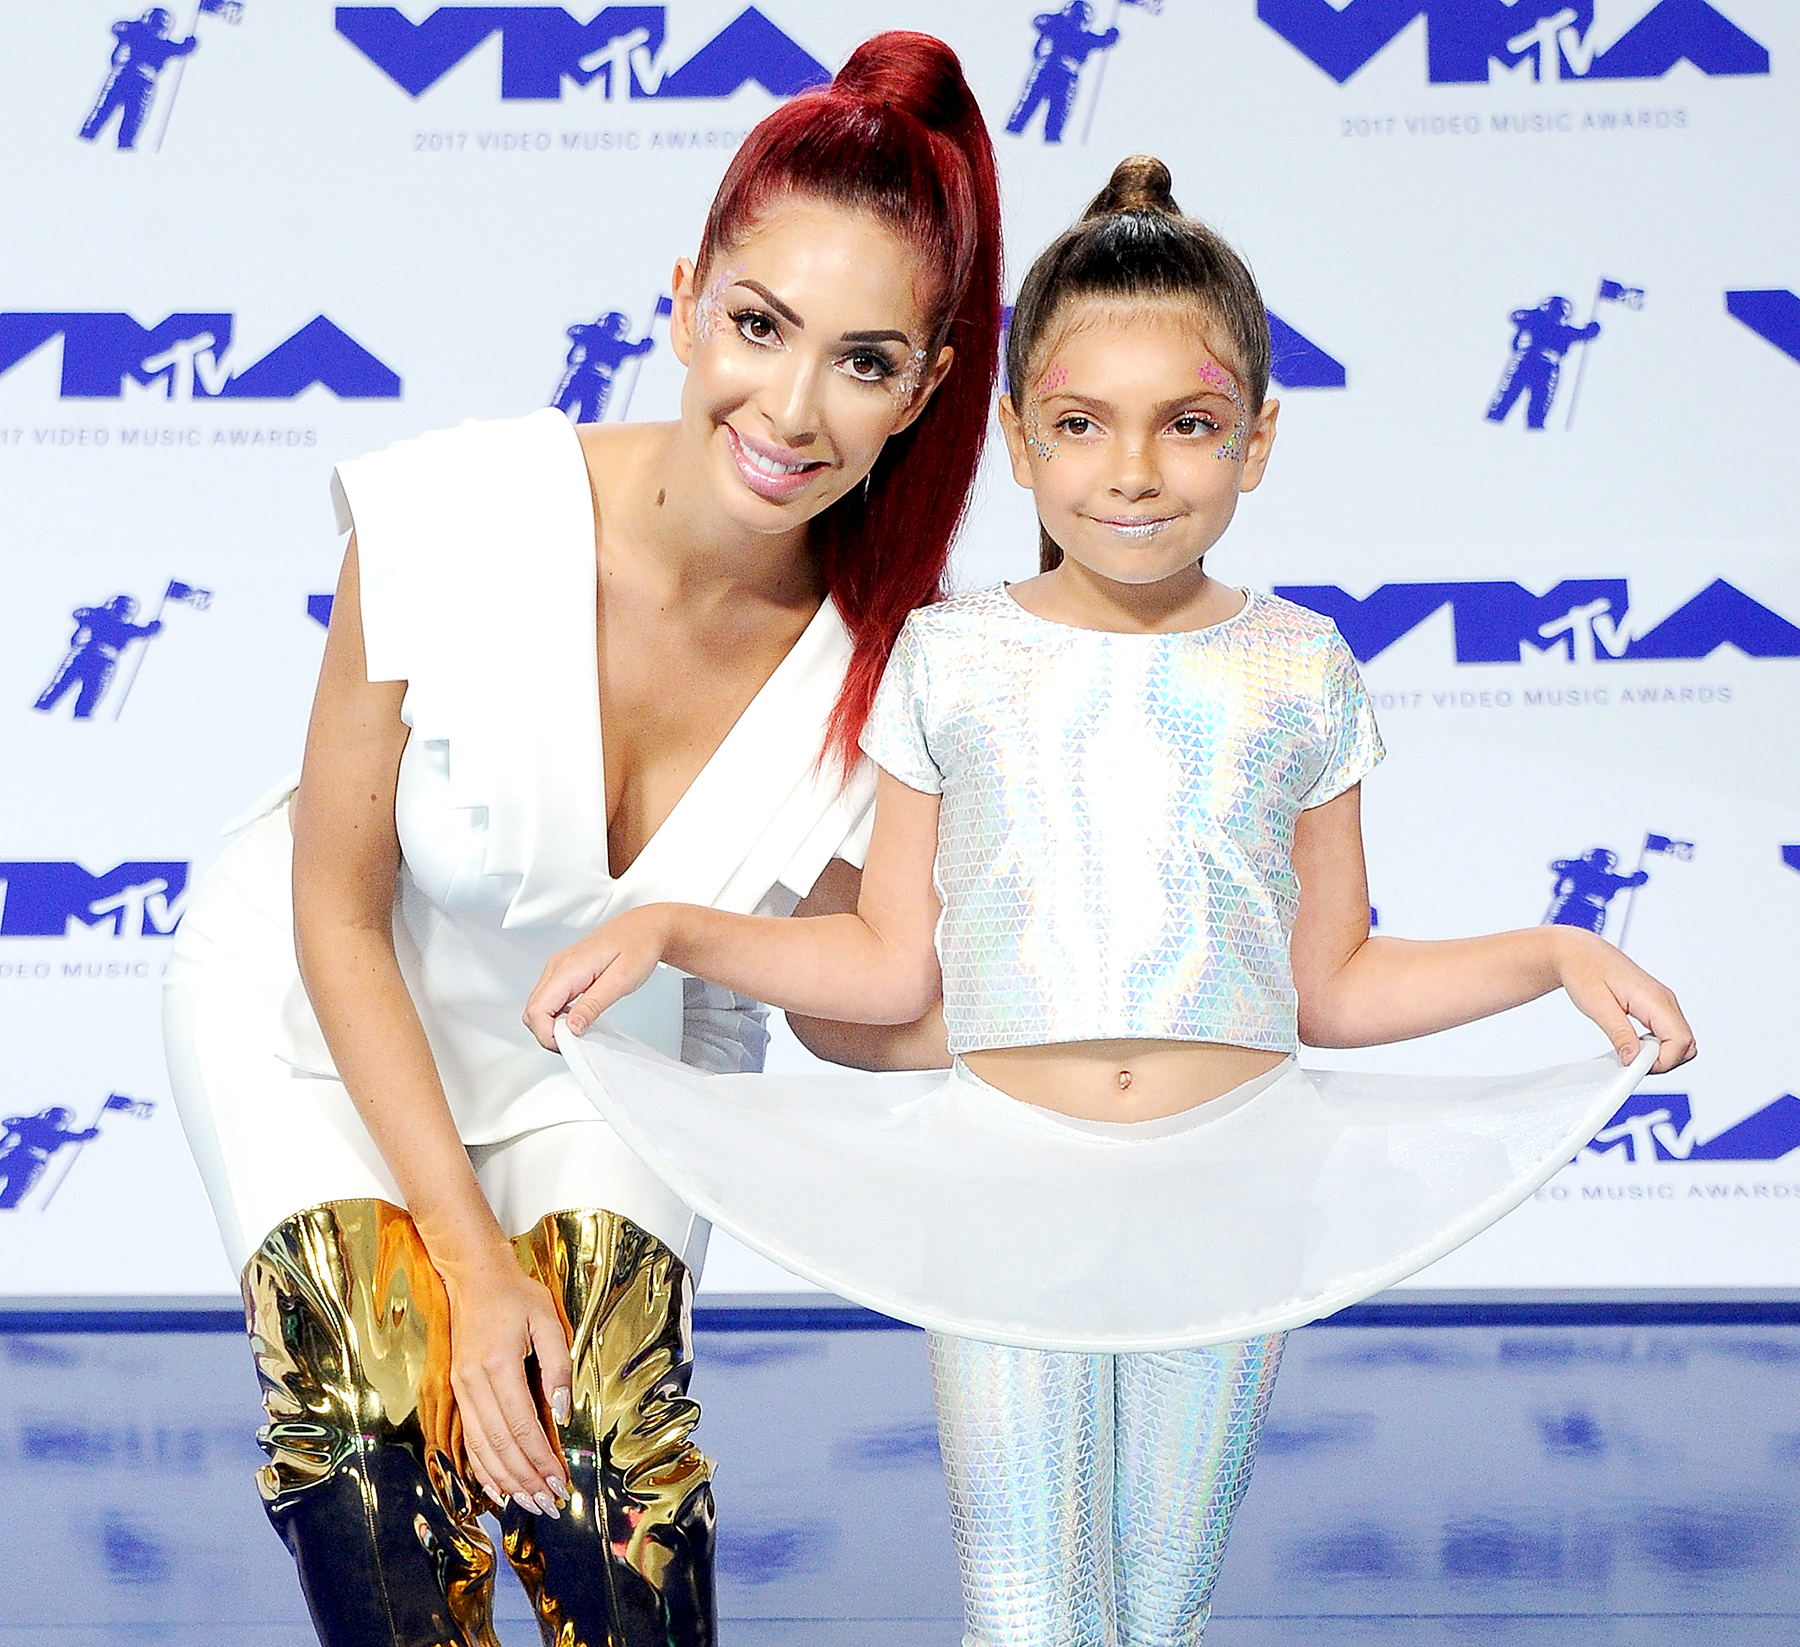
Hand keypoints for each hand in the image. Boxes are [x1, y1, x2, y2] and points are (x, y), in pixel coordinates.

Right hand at [437, 1244, 574, 1515]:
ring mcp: (461, 1388)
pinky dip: (482, 1467)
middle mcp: (474, 1383)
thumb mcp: (547, 1320)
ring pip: (481, 1448)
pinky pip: (469, 1438)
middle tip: (549, 1504)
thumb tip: (562, 1413)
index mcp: (498, 1365)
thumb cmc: (516, 1295)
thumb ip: (557, 1368)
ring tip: (528, 1503)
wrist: (474, 1277)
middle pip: (500, 1445)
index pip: (522, 1426)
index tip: (560, 1482)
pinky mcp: (457, 1390)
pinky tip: (497, 1486)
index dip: (541, 1459)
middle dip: (526, 1479)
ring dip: (505, 1480)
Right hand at [523, 905, 671, 1049]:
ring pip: (537, 1007)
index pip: (537, 1010)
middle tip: (574, 1043)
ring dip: (551, 1025)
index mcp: (568, 968)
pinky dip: (556, 1015)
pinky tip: (576, 1018)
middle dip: (547, 1034)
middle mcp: (557, 966)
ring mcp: (558, 968)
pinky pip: (549, 999)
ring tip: (578, 1031)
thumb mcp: (622, 980)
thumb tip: (571, 1027)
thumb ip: (593, 1005)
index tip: (568, 1045)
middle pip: (532, 1011)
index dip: (547, 1035)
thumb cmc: (638, 947)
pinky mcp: (564, 971)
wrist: (645, 928)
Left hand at [1553, 929, 1695, 1073]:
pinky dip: (1657, 1045)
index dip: (1662, 1061)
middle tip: (1633, 1059)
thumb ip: (1619, 1033)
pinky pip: (1670, 1033)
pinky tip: (1634, 1043)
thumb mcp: (1596, 1006)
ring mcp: (1663, 1002)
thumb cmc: (1584, 971)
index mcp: (1653, 998)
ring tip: (1631, 1050)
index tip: (1635, 1064)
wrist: (1579, 952)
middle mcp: (1665, 999)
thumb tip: (1633, 1058)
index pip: (1680, 1041)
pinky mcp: (1657, 1006)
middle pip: (1687, 1044)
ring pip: (1681, 1041)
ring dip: (1661, 1054)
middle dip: (1664, 1061)